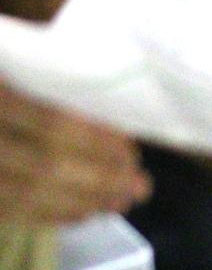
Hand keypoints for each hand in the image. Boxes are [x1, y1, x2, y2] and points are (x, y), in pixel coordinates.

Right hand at [0, 77, 147, 224]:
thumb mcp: (8, 54)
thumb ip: (41, 69)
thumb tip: (100, 99)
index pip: (50, 124)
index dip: (94, 141)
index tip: (131, 150)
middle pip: (43, 166)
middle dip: (97, 180)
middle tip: (140, 187)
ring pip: (23, 194)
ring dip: (79, 202)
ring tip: (120, 202)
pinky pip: (3, 209)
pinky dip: (44, 215)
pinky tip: (79, 214)